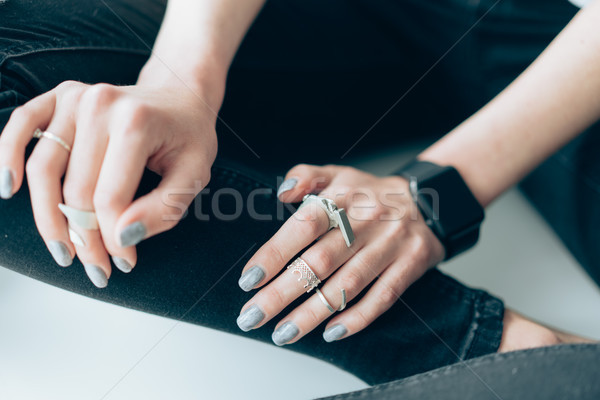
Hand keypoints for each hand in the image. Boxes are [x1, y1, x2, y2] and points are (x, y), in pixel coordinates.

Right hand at [0, 80, 217, 286]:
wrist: (180, 97)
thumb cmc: (189, 137)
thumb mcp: (195, 175)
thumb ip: (164, 208)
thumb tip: (122, 238)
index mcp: (136, 123)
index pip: (110, 199)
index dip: (114, 240)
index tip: (125, 263)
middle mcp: (99, 105)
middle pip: (75, 191)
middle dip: (85, 239)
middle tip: (98, 269)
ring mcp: (75, 97)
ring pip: (42, 169)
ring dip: (48, 219)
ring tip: (63, 252)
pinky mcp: (59, 96)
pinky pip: (21, 126)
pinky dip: (7, 156)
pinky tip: (10, 189)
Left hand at [236, 164, 444, 343]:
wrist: (431, 200)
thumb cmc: (371, 193)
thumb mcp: (339, 174)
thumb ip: (306, 176)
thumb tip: (281, 192)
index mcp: (344, 196)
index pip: (304, 226)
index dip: (275, 254)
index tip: (249, 280)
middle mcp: (367, 220)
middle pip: (320, 262)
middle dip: (282, 293)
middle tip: (253, 316)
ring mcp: (391, 244)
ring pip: (347, 285)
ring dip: (312, 314)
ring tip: (283, 333)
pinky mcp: (411, 265)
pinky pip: (382, 297)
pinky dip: (356, 318)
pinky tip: (330, 332)